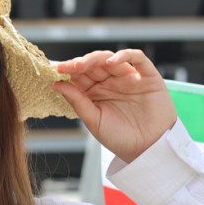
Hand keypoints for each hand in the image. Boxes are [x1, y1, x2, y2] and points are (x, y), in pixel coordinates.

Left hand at [52, 49, 176, 162]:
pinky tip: (111, 61)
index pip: (80, 75)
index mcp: (96, 92)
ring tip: (82, 65)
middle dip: (78, 64)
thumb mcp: (94, 120)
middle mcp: (111, 82)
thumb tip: (56, 83)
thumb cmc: (120, 137)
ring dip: (95, 58)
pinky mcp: (148, 77)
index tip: (55, 70)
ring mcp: (129, 78)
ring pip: (111, 58)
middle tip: (66, 67)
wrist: (148, 149)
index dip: (68, 71)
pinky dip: (125, 55)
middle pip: (93, 64)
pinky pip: (138, 59)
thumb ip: (77, 101)